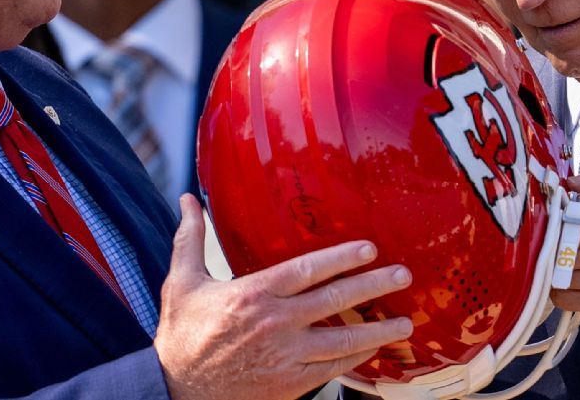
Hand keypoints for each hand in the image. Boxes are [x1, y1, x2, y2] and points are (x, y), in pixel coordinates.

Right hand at [153, 195, 413, 399]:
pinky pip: (331, 371)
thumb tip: (189, 198)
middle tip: (402, 275)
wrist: (174, 391)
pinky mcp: (288, 385)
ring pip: (342, 341)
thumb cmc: (180, 335)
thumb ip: (190, 238)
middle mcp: (274, 325)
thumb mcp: (182, 282)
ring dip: (377, 331)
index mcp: (252, 294)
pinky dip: (355, 360)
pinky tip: (372, 350)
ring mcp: (284, 358)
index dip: (342, 257)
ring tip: (405, 321)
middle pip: (334, 301)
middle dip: (373, 286)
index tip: (370, 249)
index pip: (307, 270)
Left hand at [550, 162, 579, 328]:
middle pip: (562, 247)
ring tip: (563, 255)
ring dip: (555, 264)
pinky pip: (561, 296)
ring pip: (558, 271)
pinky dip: (558, 288)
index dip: (561, 220)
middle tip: (558, 237)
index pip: (573, 222)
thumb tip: (573, 181)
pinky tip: (567, 276)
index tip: (561, 219)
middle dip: (555, 242)